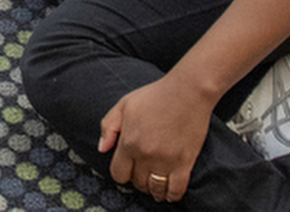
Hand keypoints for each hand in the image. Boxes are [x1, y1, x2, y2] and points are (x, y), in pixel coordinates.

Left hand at [97, 76, 214, 202]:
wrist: (187, 93)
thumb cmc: (155, 96)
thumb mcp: (124, 105)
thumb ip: (108, 127)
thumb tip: (102, 149)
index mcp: (128, 142)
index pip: (118, 174)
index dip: (122, 174)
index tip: (128, 170)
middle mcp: (145, 155)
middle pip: (137, 183)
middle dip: (138, 180)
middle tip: (143, 174)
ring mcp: (165, 161)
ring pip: (155, 190)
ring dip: (154, 190)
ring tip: (155, 185)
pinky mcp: (184, 162)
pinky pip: (176, 190)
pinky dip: (172, 196)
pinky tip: (169, 193)